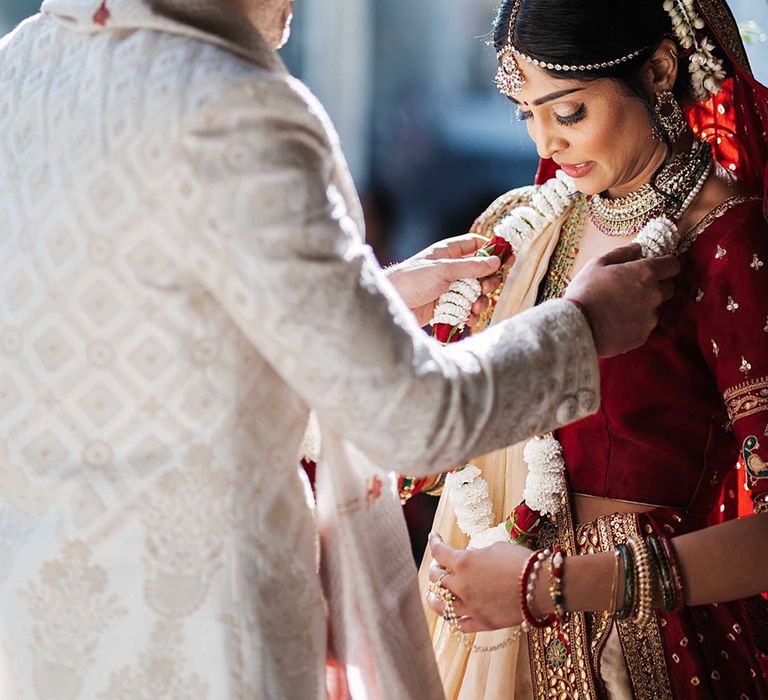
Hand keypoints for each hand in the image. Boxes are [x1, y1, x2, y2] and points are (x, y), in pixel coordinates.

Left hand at [385, 235, 502, 327]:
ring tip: (475, 308)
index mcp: (448, 253)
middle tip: (486, 289)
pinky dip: (470, 315)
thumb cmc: (412, 279)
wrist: (391, 304)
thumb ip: (471, 266)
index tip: (507, 258)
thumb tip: (495, 262)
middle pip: (479, 272)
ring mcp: (448, 289)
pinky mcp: (444, 307)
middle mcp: (450, 269)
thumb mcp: (443, 270)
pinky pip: (464, 309)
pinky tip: (468, 319)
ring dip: (480, 301)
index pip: (475, 244)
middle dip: (487, 282)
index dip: (491, 250)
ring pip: (474, 293)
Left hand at [425, 533, 545, 631]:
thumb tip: (474, 557)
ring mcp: (470, 607)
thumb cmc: (521, 561)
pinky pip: (459, 625)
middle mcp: (462, 586)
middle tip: (439, 565)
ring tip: (433, 594)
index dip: (434, 542)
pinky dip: (453, 618)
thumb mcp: (496, 548)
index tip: (434, 537)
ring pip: (441, 605)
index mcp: (463, 563)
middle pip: (436, 578)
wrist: (541, 586)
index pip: (440, 552)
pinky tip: (450, 614)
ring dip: (435, 597)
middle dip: (435, 568)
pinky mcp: (482, 623)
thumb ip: (478, 554)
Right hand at [564, 244, 679, 357]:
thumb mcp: (597, 264)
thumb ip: (621, 253)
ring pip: (654, 309)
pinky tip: (615, 323)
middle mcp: (654, 294)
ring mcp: (650, 317)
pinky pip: (643, 327)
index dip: (666, 265)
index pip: (673, 265)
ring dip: (642, 307)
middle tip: (633, 289)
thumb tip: (637, 248)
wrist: (577, 326)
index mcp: (645, 273)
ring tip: (618, 309)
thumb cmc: (584, 292)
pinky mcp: (642, 336)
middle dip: (656, 286)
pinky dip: (633, 324)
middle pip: (668, 288)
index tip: (657, 267)